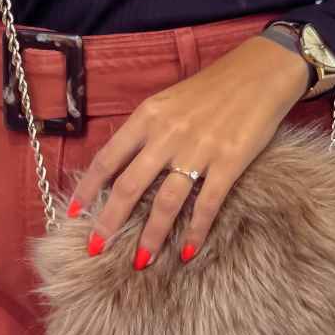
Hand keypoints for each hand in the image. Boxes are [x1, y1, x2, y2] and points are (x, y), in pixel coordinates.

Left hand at [66, 34, 312, 268]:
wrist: (260, 73)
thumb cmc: (211, 87)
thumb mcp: (168, 101)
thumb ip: (146, 130)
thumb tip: (122, 165)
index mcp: (147, 117)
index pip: (108, 158)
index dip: (88, 188)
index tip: (74, 213)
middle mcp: (167, 135)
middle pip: (129, 186)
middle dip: (109, 222)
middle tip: (95, 249)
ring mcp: (198, 150)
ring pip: (166, 202)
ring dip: (151, 236)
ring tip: (140, 262)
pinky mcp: (230, 162)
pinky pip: (207, 204)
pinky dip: (196, 231)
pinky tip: (188, 251)